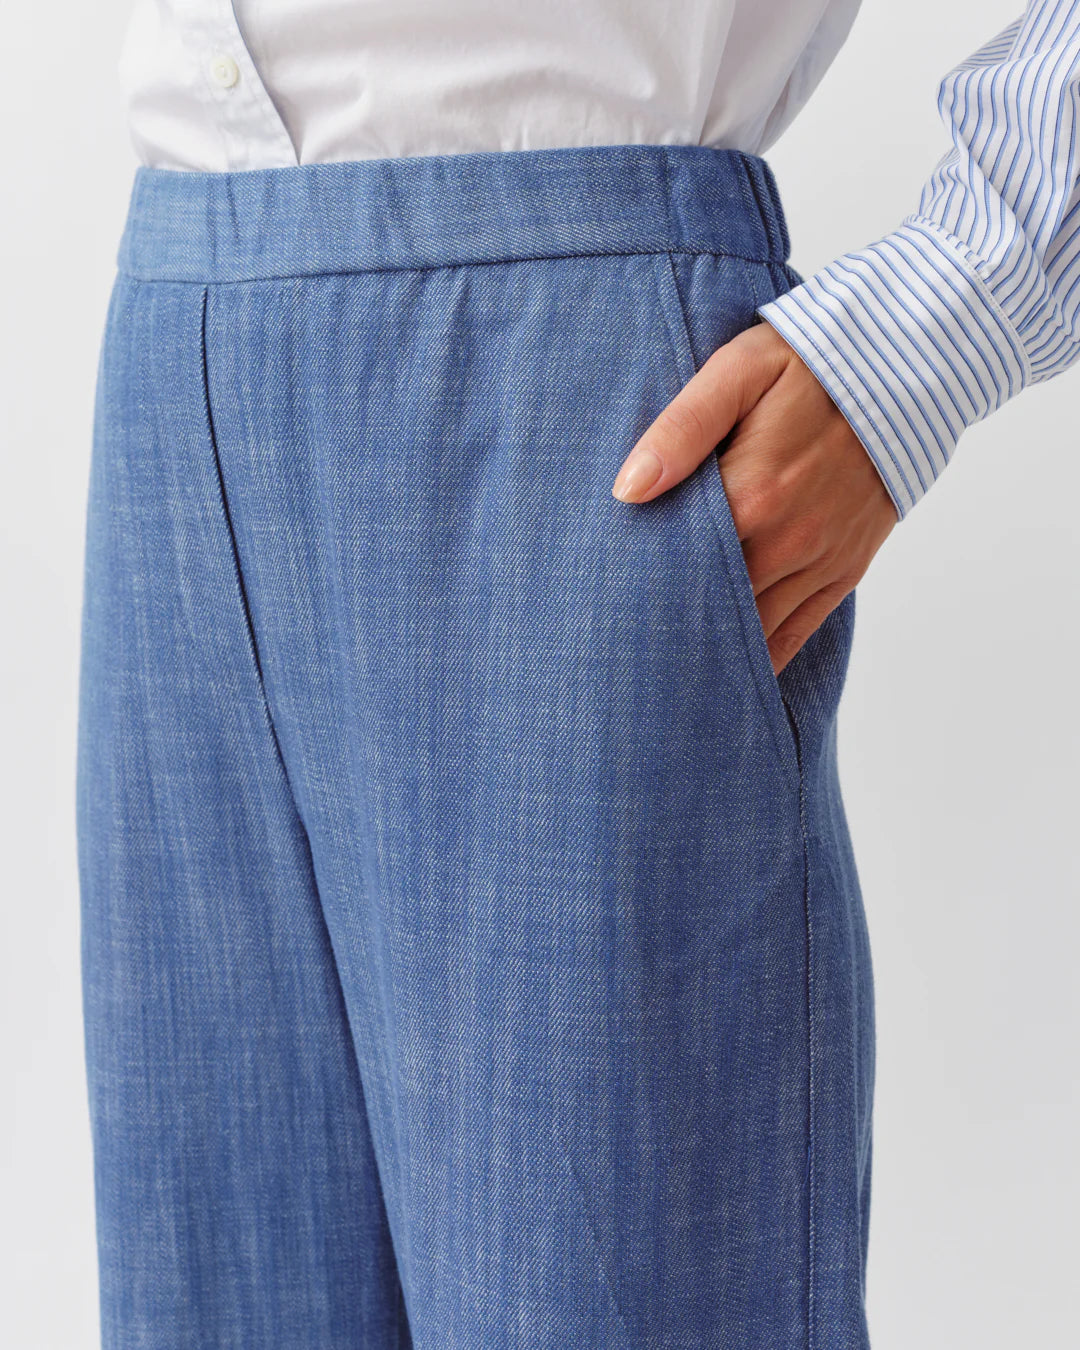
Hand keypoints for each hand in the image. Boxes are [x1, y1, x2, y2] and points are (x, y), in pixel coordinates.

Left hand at [612, 323, 897, 672]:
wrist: (906, 367)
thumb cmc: (809, 363)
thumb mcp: (738, 372)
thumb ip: (681, 429)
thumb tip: (628, 489)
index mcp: (750, 495)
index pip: (677, 562)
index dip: (637, 586)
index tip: (602, 606)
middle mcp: (786, 541)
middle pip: (710, 606)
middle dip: (666, 627)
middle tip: (619, 654)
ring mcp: (818, 561)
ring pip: (752, 630)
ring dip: (709, 649)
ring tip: (660, 671)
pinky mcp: (844, 571)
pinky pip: (797, 633)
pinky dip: (762, 659)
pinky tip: (726, 673)